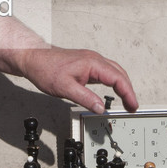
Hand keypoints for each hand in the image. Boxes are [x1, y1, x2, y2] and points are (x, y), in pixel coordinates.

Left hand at [14, 47, 138, 114]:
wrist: (34, 58)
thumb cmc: (46, 69)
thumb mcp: (66, 89)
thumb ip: (86, 99)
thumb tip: (101, 108)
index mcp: (93, 63)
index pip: (118, 78)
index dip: (128, 93)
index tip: (133, 105)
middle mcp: (95, 59)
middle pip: (120, 74)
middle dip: (129, 90)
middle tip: (132, 106)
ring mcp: (91, 60)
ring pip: (114, 72)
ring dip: (123, 86)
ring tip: (126, 101)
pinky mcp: (86, 64)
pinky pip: (106, 72)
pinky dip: (114, 82)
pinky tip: (113, 90)